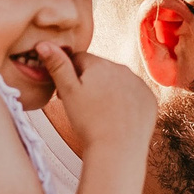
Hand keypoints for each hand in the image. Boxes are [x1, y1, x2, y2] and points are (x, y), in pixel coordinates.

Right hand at [40, 44, 155, 153]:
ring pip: (117, 82)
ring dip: (108, 91)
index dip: (69, 75)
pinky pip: (134, 95)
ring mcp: (139, 84)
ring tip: (100, 113)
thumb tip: (43, 43)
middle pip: (99, 70)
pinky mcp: (149, 99)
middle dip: (89, 82)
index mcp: (100, 64)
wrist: (117, 151)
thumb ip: (57, 65)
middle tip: (82, 106)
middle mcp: (122, 69)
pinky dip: (126, 102)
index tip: (66, 94)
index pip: (79, 59)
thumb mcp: (67, 92)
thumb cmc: (89, 123)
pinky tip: (118, 117)